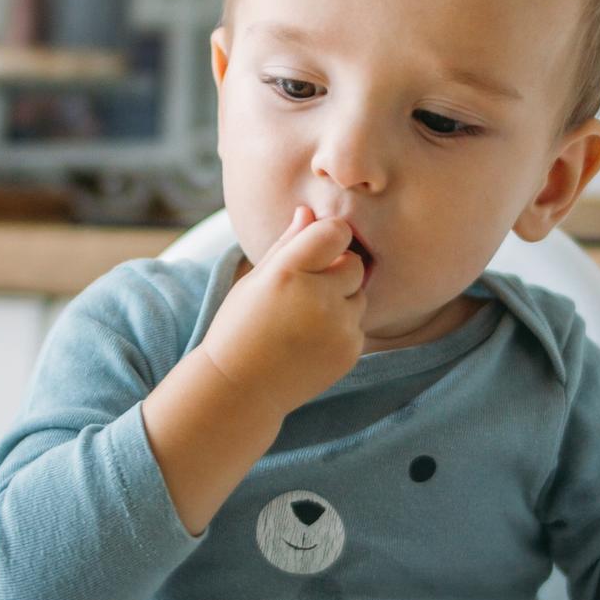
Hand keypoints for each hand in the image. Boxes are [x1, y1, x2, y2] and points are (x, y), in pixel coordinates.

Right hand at [197, 205, 366, 419]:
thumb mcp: (255, 280)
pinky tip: (309, 342)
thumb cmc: (241, 327)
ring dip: (340, 301)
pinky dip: (341, 329)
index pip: (337, 232)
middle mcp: (317, 298)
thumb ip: (287, 244)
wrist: (241, 388)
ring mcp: (337, 327)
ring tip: (303, 321)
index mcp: (288, 273)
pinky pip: (357, 325)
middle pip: (354, 263)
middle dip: (336, 270)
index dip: (329, 237)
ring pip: (358, 295)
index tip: (315, 250)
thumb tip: (309, 211)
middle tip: (306, 291)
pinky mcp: (350, 351)